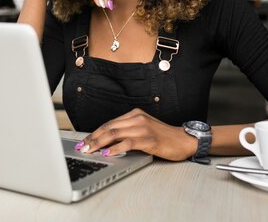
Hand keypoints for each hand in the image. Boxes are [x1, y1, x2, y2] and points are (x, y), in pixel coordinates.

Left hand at [75, 108, 196, 160]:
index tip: (84, 141)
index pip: (109, 123)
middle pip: (109, 127)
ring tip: (91, 151)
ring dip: (100, 143)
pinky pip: (128, 143)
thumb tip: (107, 142)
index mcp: (135, 114)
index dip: (95, 133)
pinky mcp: (149, 140)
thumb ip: (128, 132)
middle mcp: (137, 119)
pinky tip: (108, 153)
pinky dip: (116, 148)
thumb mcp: (144, 129)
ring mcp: (143, 128)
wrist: (184, 140)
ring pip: (115, 133)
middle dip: (93, 138)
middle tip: (83, 147)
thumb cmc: (164, 137)